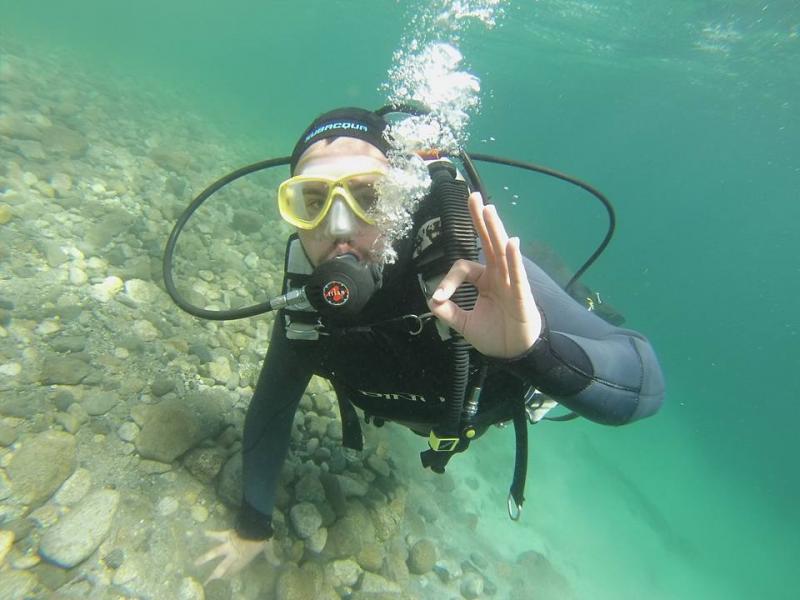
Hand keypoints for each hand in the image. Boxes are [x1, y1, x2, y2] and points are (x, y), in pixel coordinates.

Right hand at [194, 529, 277, 583]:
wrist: (257, 527)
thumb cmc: (262, 539)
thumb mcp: (268, 548)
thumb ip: (271, 557)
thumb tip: (279, 563)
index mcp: (242, 560)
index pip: (233, 571)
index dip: (227, 576)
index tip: (220, 581)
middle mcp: (233, 555)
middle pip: (221, 567)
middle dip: (213, 575)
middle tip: (206, 582)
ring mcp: (228, 545)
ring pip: (214, 553)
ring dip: (204, 558)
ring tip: (195, 563)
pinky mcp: (226, 535)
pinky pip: (216, 534)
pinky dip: (209, 533)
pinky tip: (201, 532)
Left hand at [427, 192, 541, 358]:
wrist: (513, 353)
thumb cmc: (493, 335)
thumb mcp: (464, 323)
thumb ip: (448, 311)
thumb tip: (430, 300)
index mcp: (484, 279)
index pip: (463, 267)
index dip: (448, 280)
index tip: (439, 298)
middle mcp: (498, 274)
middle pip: (488, 242)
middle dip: (480, 219)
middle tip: (473, 196)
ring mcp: (511, 281)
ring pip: (501, 251)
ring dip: (494, 229)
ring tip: (488, 209)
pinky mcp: (521, 293)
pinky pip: (517, 273)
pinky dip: (514, 258)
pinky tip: (512, 241)